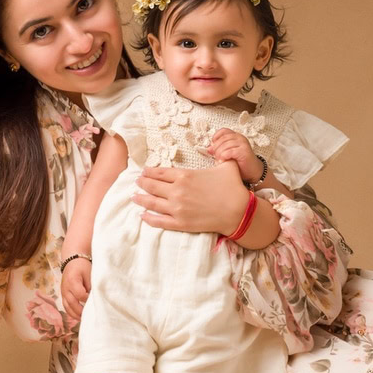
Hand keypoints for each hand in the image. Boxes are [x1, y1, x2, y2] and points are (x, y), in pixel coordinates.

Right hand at [62, 258, 91, 318]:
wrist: (72, 261)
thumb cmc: (83, 267)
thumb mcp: (89, 274)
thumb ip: (91, 286)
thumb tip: (95, 299)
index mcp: (72, 281)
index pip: (80, 295)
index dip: (87, 300)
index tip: (95, 301)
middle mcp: (65, 288)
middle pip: (72, 303)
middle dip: (81, 311)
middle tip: (90, 317)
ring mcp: (63, 292)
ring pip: (67, 307)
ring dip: (75, 315)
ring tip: (84, 320)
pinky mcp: (63, 295)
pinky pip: (66, 306)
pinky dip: (71, 313)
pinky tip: (79, 317)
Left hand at [134, 162, 250, 234]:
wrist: (239, 211)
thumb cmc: (233, 188)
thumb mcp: (226, 166)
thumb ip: (220, 156)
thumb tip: (221, 149)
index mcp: (185, 175)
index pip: (160, 172)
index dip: (149, 171)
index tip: (144, 171)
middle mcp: (177, 191)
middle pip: (152, 186)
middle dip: (142, 183)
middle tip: (137, 182)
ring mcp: (177, 208)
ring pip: (151, 203)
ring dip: (140, 199)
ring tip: (134, 196)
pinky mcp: (180, 223)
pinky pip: (159, 221)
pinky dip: (148, 218)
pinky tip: (142, 215)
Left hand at [203, 129, 262, 183]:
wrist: (253, 171)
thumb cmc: (240, 163)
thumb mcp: (228, 153)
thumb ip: (220, 149)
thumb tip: (209, 149)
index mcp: (236, 136)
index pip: (223, 131)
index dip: (216, 137)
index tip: (212, 146)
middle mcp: (240, 138)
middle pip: (223, 138)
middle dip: (216, 147)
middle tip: (214, 156)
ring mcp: (243, 144)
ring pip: (226, 145)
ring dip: (219, 153)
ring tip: (219, 160)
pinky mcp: (244, 151)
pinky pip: (230, 152)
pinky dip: (224, 156)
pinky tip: (223, 161)